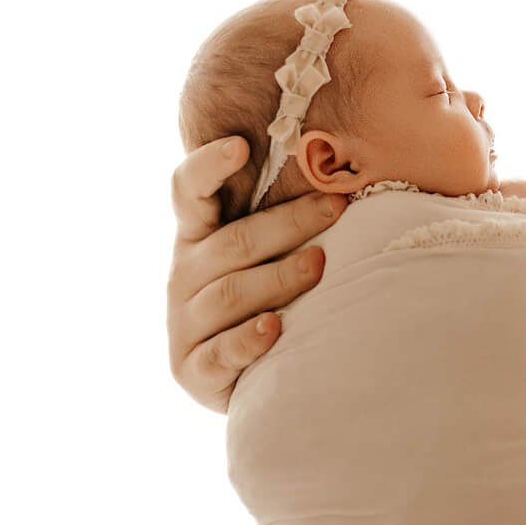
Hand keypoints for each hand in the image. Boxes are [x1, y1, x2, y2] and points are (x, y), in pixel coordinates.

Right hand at [168, 136, 344, 412]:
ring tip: (320, 265)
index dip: (208, 166)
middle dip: (288, 222)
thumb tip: (342, 176)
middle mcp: (183, 274)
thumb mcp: (263, 255)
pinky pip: (221, 352)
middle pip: (233, 242)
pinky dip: (248, 340)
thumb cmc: (266, 298)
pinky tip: (274, 328)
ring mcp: (183, 323)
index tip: (240, 145)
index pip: (188, 191)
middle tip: (335, 208)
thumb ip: (280, 218)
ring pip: (232, 293)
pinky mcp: (191, 369)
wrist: (246, 380)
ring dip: (279, 277)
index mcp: (197, 236)